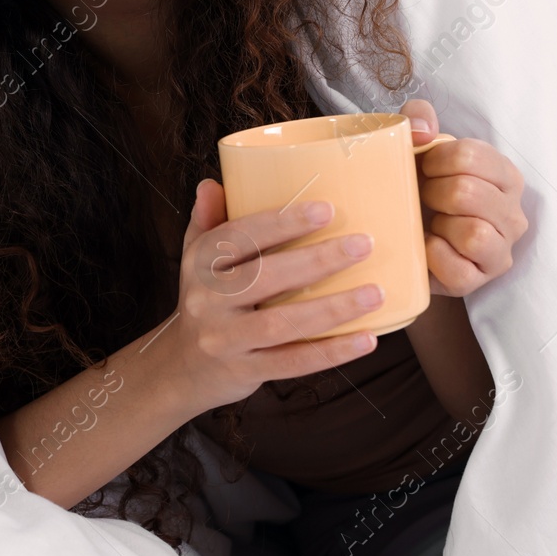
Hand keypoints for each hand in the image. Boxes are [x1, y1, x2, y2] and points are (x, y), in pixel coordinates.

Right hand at [158, 179, 381, 415]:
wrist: (182, 366)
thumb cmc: (204, 298)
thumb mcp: (197, 258)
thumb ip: (209, 221)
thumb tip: (211, 184)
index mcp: (200, 261)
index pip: (240, 236)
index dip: (282, 222)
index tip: (327, 209)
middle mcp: (207, 299)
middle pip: (265, 277)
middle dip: (318, 260)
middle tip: (363, 245)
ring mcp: (225, 339)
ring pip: (282, 323)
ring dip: (333, 308)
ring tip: (374, 293)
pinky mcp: (245, 371)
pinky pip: (292, 362)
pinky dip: (331, 352)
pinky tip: (366, 338)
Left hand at [398, 99, 527, 296]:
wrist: (405, 236)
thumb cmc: (417, 186)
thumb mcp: (415, 144)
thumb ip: (418, 117)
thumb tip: (422, 130)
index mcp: (504, 175)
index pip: (471, 155)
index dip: (436, 160)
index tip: (425, 168)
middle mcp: (513, 213)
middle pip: (467, 192)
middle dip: (433, 192)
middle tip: (424, 196)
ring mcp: (501, 249)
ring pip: (473, 232)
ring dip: (440, 225)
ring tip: (431, 221)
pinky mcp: (481, 279)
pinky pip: (459, 268)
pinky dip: (434, 255)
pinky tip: (428, 246)